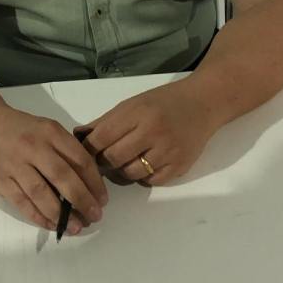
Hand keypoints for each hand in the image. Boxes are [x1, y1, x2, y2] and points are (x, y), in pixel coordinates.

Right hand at [0, 105, 107, 234]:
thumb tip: (91, 183)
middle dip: (82, 200)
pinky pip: (22, 202)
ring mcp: (14, 164)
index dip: (94, 181)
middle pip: (62, 176)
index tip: (102, 199)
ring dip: (61, 214)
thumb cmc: (26, 131)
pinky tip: (53, 225)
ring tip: (77, 227)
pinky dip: (39, 217)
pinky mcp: (0, 180)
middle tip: (95, 216)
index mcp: (51, 132)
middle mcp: (33, 146)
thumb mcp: (49, 130)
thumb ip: (67, 150)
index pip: (78, 158)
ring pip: (41, 193)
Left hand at [79, 80, 216, 184]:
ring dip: (121, 171)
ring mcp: (168, 151)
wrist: (203, 103)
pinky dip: (142, 177)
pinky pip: (150, 181)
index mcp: (137, 112)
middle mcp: (152, 132)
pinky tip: (143, 165)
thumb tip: (80, 137)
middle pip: (113, 158)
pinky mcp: (179, 167)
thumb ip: (106, 121)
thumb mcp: (133, 103)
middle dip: (103, 162)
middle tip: (102, 160)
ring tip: (123, 162)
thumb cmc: (164, 101)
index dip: (89, 148)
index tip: (85, 152)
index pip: (101, 137)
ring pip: (130, 173)